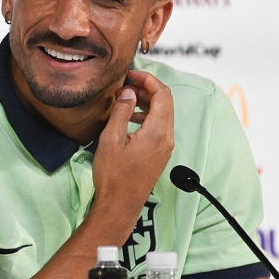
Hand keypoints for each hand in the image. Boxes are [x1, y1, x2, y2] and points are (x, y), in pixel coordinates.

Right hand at [91, 70, 173, 232]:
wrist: (120, 203)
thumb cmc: (113, 173)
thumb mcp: (111, 138)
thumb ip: (122, 111)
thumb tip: (129, 91)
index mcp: (158, 131)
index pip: (163, 94)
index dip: (148, 79)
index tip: (130, 74)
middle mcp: (167, 137)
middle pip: (166, 103)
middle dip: (148, 89)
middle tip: (126, 84)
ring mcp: (166, 146)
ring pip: (163, 114)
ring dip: (147, 102)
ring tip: (125, 99)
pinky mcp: (160, 153)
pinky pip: (159, 127)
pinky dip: (147, 116)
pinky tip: (129, 118)